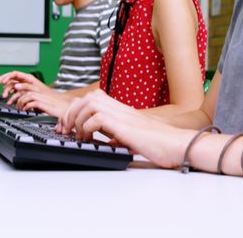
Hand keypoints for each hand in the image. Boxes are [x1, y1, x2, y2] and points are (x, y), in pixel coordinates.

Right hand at [0, 71, 49, 103]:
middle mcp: (25, 81)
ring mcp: (24, 87)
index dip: (7, 76)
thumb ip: (25, 86)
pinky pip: (15, 93)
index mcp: (28, 78)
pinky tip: (9, 101)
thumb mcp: (35, 89)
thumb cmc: (45, 94)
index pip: (14, 74)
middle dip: (4, 81)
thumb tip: (16, 86)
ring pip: (12, 86)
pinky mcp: (24, 93)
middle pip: (11, 79)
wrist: (50, 101)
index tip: (1, 81)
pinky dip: (11, 97)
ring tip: (5, 96)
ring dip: (7, 91)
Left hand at [15, 91, 70, 117]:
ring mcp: (46, 100)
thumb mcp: (49, 107)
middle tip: (16, 104)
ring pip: (29, 95)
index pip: (30, 87)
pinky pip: (34, 103)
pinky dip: (28, 106)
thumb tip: (30, 107)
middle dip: (18, 96)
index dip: (21, 90)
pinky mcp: (47, 106)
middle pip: (28, 89)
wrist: (72, 114)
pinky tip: (26, 110)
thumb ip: (40, 105)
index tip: (15, 96)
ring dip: (22, 101)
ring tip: (20, 108)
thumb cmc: (62, 112)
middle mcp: (45, 95)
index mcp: (45, 94)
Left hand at [59, 89, 190, 167]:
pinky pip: (97, 118)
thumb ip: (118, 135)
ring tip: (76, 135)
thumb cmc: (160, 143)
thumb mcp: (132, 138)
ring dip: (77, 119)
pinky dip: (87, 128)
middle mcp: (120, 109)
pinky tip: (89, 139)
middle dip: (70, 112)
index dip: (75, 109)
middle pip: (87, 97)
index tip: (67, 125)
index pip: (92, 98)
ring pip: (89, 103)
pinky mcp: (124, 126)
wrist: (177, 144)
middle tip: (64, 129)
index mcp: (121, 110)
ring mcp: (123, 115)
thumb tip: (106, 141)